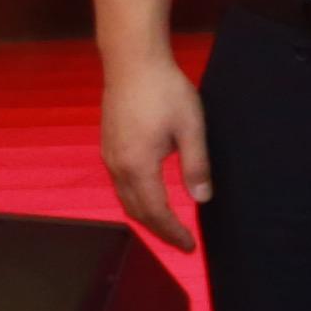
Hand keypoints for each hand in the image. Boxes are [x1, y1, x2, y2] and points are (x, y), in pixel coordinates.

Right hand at [99, 51, 209, 252]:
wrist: (132, 63)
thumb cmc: (165, 91)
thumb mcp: (191, 128)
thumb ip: (197, 165)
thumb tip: (203, 199)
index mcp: (139, 166)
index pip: (156, 212)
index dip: (172, 232)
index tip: (188, 246)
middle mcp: (118, 167)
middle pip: (136, 211)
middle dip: (158, 230)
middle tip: (180, 242)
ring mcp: (109, 156)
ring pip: (125, 198)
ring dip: (146, 216)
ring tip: (168, 225)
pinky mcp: (108, 146)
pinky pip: (120, 184)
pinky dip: (136, 199)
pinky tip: (150, 196)